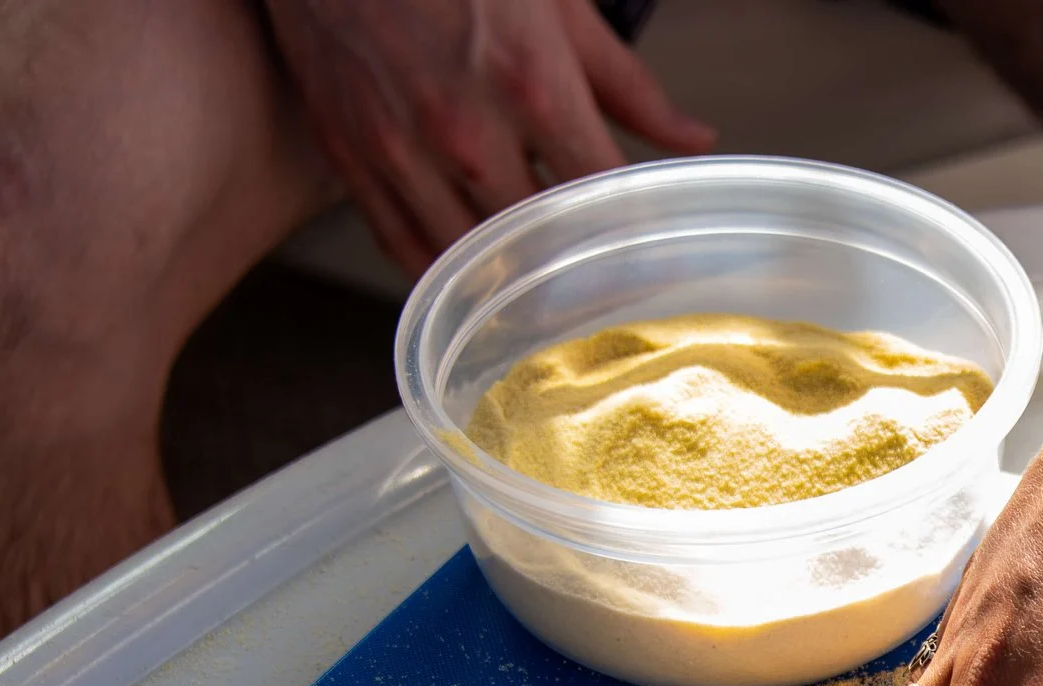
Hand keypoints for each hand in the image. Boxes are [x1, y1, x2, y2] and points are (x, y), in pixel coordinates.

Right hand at [265, 0, 713, 275]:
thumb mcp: (557, 3)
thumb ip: (627, 83)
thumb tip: (693, 139)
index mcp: (531, 84)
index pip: (602, 195)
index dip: (637, 235)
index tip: (657, 260)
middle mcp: (466, 130)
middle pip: (539, 240)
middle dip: (577, 270)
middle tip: (607, 292)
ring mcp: (401, 149)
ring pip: (468, 258)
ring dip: (509, 284)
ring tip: (545, 300)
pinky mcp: (350, 155)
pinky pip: (401, 244)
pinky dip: (442, 274)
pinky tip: (471, 281)